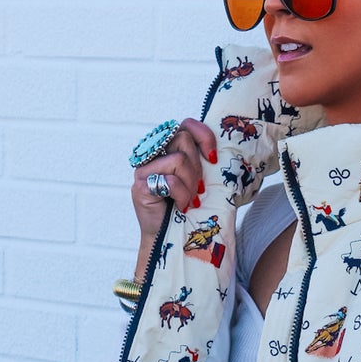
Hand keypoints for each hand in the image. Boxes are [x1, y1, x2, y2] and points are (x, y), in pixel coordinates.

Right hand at [130, 117, 217, 256]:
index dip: (204, 136)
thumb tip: (220, 152)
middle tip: (198, 189)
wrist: (168, 236)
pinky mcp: (140, 185)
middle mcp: (153, 154)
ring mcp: (143, 169)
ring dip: (190, 184)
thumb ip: (202, 161)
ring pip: (178, 159)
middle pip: (183, 139)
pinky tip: (180, 206)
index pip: (186, 125)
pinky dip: (181, 196)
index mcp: (167, 148)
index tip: (213, 158)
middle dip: (197, 167)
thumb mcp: (198, 178)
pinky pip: (170, 180)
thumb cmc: (186, 207)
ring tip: (189, 200)